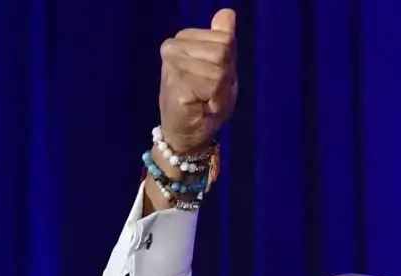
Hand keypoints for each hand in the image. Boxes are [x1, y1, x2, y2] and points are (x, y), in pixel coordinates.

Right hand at [158, 9, 237, 154]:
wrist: (187, 137)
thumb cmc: (203, 104)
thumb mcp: (220, 68)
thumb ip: (223, 40)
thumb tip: (227, 12)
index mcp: (183, 39)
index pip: (225, 38)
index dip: (227, 65)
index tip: (212, 82)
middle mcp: (173, 46)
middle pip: (223, 50)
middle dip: (224, 77)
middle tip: (209, 94)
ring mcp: (172, 64)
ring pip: (219, 68)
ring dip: (219, 91)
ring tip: (205, 101)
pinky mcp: (176, 82)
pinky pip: (213, 84)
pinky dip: (215, 100)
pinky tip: (201, 107)